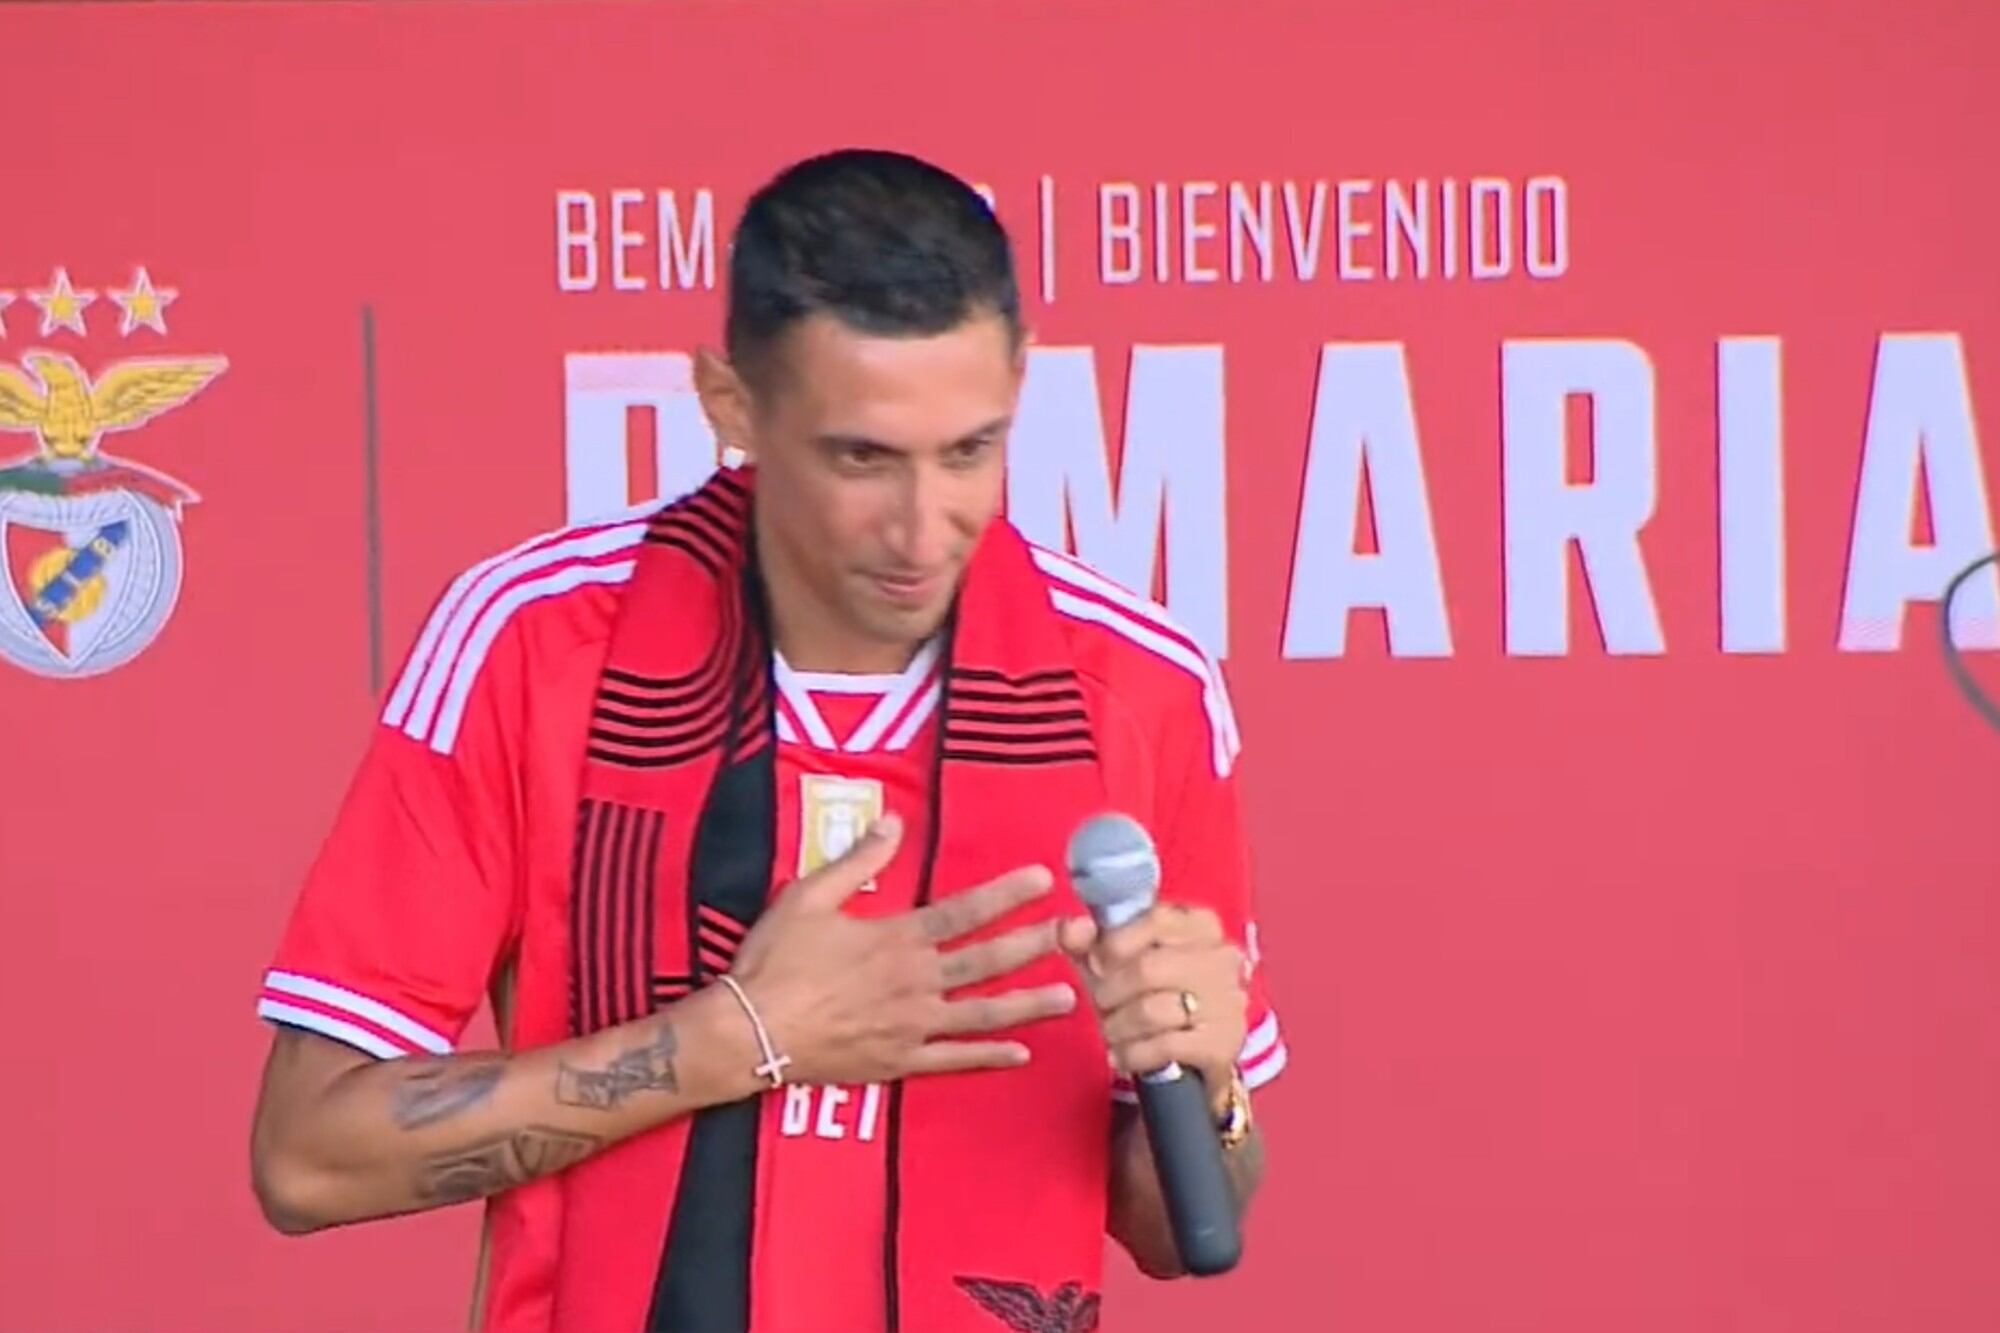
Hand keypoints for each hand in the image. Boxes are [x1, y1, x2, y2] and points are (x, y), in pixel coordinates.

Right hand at [728, 813, 1077, 1084]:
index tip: (1043, 878)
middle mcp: (915, 981)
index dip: (1006, 894)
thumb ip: (857, 861)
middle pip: (987, 961)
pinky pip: (954, 1061)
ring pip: (983, 1014)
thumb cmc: (773, 961)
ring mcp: (913, 1026)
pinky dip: (989, 1057)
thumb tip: (893, 824)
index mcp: (897, 938)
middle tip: (1078, 935)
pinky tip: (1021, 1053)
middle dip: (1036, 944)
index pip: (964, 911)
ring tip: (1070, 997)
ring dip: (1029, 1004)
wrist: (748, 1031)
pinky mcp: (900, 1062)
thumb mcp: (808, 896)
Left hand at [1059, 904, 1247, 1112]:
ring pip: (1153, 1011)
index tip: (1095, 963)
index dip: (1115, 943)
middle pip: (1148, 969)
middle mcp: (1223, 957)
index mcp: (1200, 924)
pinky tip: (1122, 1055)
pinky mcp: (1223, 1043)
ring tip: (1110, 1031)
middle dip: (1111, 991)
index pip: (1156, 919)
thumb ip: (1088, 940)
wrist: (1192, 1054)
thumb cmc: (1149, 993)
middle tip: (1100, 1005)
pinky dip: (1133, 1053)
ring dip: (1118, 1026)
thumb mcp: (1116, 961)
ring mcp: (1228, 1001)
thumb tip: (1072, 928)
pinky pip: (1165, 1046)